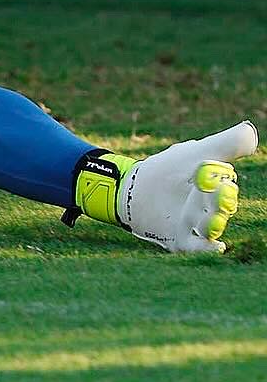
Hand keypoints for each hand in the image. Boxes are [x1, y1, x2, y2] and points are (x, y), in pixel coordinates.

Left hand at [73, 121, 256, 252]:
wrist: (131, 188)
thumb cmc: (167, 169)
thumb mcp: (195, 153)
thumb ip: (224, 144)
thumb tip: (250, 132)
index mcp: (218, 188)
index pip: (226, 188)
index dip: (223, 184)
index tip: (220, 179)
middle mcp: (211, 209)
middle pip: (221, 208)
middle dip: (221, 202)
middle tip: (219, 194)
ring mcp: (196, 225)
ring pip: (210, 226)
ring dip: (213, 223)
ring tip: (211, 219)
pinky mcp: (181, 240)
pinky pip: (196, 248)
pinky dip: (207, 249)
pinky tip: (217, 247)